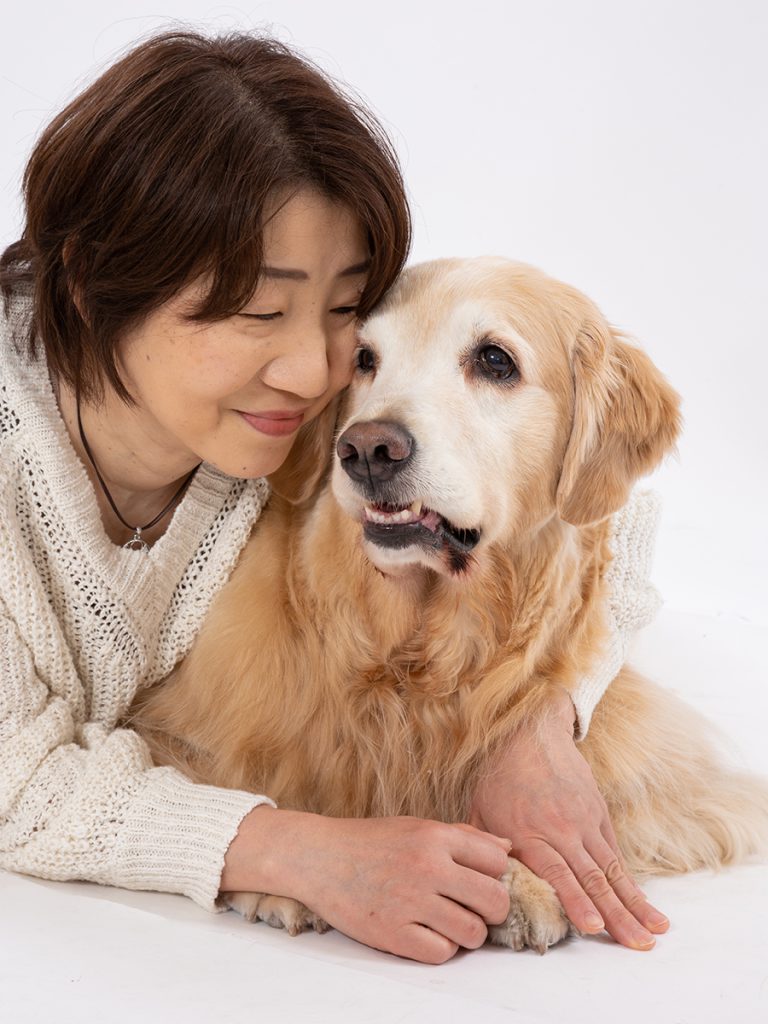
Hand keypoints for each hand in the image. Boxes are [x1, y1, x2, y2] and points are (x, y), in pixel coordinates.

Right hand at [222, 807, 511, 963]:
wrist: (320, 857)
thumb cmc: (371, 841)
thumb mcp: (417, 827)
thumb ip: (463, 837)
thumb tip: (506, 850)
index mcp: (435, 836)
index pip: (496, 861)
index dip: (494, 874)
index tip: (480, 880)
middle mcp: (428, 867)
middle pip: (494, 900)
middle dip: (491, 909)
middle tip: (474, 908)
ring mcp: (411, 901)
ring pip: (473, 932)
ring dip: (468, 933)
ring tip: (451, 923)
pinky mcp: (393, 933)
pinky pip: (442, 953)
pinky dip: (441, 948)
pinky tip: (427, 934)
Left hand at [468, 686, 669, 949]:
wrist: (530, 733)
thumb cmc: (499, 778)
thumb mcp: (480, 813)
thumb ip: (485, 852)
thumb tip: (484, 888)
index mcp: (529, 833)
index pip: (557, 873)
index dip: (576, 901)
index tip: (593, 928)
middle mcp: (562, 829)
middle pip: (593, 878)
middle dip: (617, 915)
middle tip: (638, 945)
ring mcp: (584, 821)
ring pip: (612, 868)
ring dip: (635, 903)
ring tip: (656, 931)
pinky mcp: (598, 813)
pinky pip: (614, 852)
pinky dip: (628, 880)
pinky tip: (642, 904)